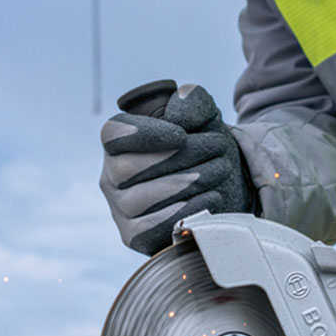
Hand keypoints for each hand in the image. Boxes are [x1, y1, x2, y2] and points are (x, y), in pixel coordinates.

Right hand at [99, 82, 251, 254]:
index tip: (182, 135)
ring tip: (218, 170)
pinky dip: (184, 211)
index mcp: (119, 142)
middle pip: (125, 168)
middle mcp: (111, 176)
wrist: (223, 187)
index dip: (144, 133)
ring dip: (185, 183)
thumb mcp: (204, 118)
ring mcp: (120, 208)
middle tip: (216, 149)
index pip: (113, 134)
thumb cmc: (205, 148)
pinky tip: (213, 196)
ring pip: (138, 200)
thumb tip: (181, 102)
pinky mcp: (134, 235)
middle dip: (176, 159)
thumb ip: (192, 100)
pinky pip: (149, 228)